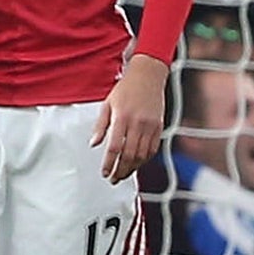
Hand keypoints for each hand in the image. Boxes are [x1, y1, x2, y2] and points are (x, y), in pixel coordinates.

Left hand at [92, 54, 167, 182]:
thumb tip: (94, 143)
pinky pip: (153, 149)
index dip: (109, 163)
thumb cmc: (127, 88)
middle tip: (113, 178)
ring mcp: (150, 126)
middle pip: (129, 155)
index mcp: (122, 117)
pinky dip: (145, 160)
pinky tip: (137, 164)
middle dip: (120, 170)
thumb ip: (101, 126)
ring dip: (132, 168)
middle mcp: (137, 123)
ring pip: (142, 155)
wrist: (148, 75)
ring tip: (124, 174)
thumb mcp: (108, 104)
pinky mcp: (159, 126)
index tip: (105, 173)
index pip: (114, 147)